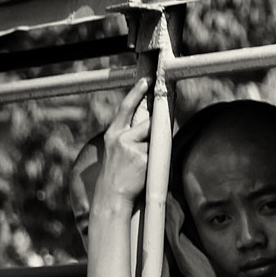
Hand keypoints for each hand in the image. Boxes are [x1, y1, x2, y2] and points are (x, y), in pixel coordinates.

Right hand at [96, 81, 150, 210]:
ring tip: (142, 164)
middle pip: (148, 124)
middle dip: (157, 126)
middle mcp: (121, 138)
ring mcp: (133, 148)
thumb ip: (131, 136)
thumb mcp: (118, 150)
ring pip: (155, 141)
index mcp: (113, 134)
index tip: (146, 81)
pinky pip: (159, 155)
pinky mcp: (144, 159)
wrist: (113, 195)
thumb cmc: (118, 173)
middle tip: (162, 119)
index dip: (136, 93)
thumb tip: (153, 126)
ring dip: (155, 150)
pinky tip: (145, 172)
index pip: (126, 108)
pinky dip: (158, 161)